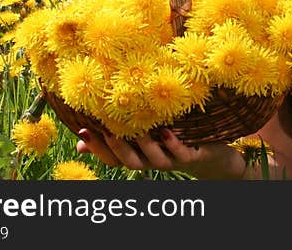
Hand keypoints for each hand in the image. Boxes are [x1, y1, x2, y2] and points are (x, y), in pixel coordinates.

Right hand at [76, 127, 240, 176]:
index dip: (97, 147)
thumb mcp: (145, 137)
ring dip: (146, 146)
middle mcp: (154, 160)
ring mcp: (173, 159)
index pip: (113, 158)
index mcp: (141, 156)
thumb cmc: (173, 141)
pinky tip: (166, 131)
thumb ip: (118, 135)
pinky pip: (182, 154)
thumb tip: (80, 140)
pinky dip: (174, 145)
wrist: (211, 154)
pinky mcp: (193, 155)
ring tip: (138, 129)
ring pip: (156, 161)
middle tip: (106, 130)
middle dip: (117, 148)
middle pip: (131, 162)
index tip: (83, 129)